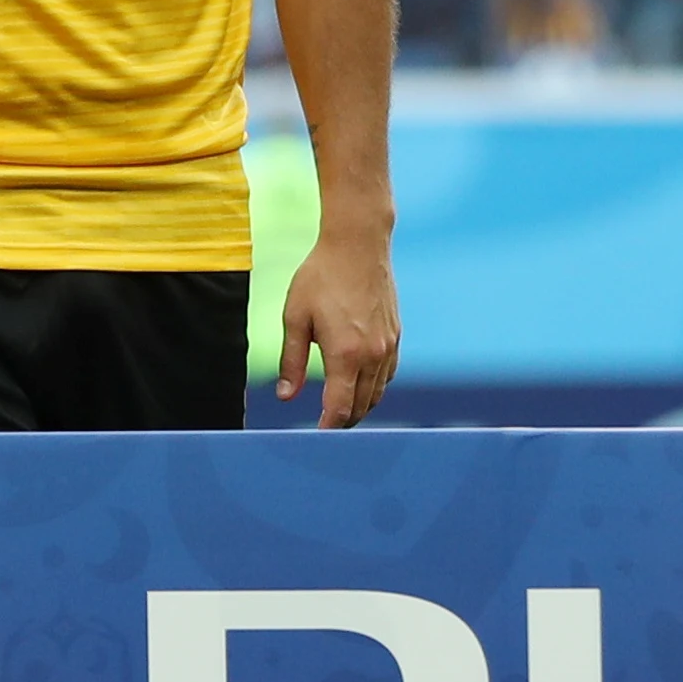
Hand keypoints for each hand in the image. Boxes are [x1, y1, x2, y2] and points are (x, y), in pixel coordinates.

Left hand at [279, 229, 401, 428]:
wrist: (358, 244)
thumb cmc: (320, 277)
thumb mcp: (295, 317)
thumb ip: (290, 361)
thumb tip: (286, 397)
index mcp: (345, 353)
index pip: (340, 407)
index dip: (328, 427)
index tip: (316, 436)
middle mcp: (372, 355)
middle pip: (361, 407)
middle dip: (343, 422)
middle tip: (324, 427)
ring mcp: (388, 346)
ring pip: (377, 393)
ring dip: (360, 407)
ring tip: (340, 411)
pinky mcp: (396, 336)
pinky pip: (388, 375)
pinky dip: (374, 388)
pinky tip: (358, 384)